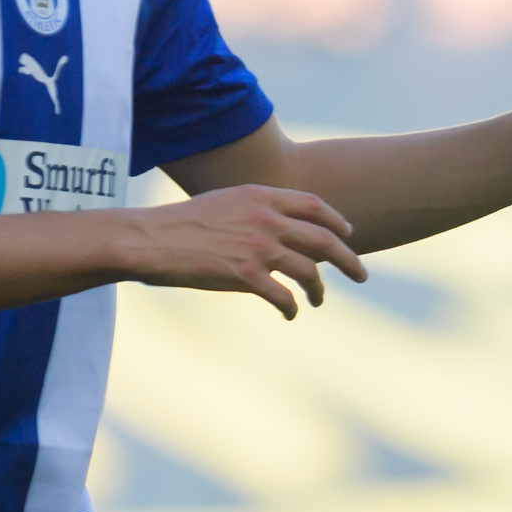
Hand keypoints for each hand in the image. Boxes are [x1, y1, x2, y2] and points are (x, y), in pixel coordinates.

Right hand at [128, 185, 366, 318]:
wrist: (149, 239)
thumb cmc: (181, 222)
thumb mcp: (225, 202)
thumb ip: (256, 209)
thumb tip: (279, 228)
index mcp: (262, 197)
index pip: (315, 206)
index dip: (337, 221)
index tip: (348, 234)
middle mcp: (267, 219)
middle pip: (325, 240)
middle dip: (349, 260)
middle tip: (361, 275)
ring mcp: (258, 247)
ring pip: (310, 272)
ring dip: (319, 289)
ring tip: (319, 300)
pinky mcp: (245, 275)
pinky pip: (283, 296)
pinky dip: (291, 307)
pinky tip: (290, 314)